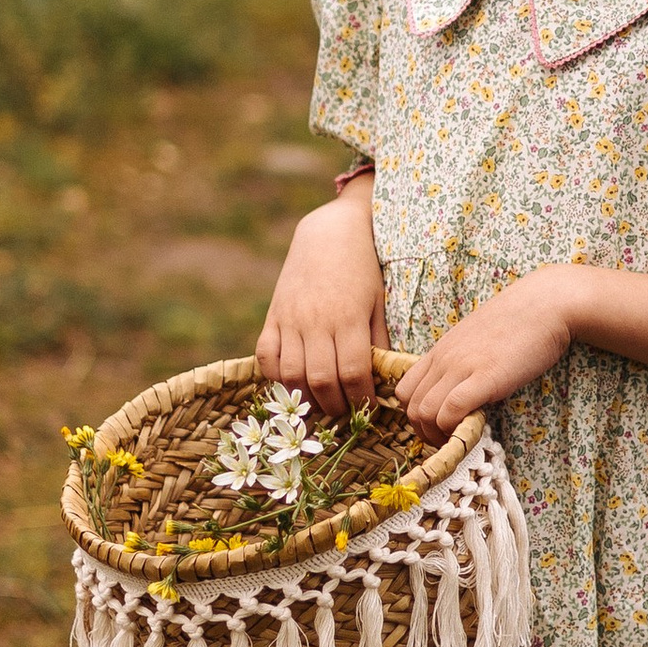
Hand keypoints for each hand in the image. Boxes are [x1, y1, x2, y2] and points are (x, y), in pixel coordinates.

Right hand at [257, 183, 387, 416]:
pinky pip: (266, 356)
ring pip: (291, 374)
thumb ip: (378, 339)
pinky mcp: (273, 315)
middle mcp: (317, 321)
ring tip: (320, 404)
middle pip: (321, 380)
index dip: (360, 398)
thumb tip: (382, 379)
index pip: (353, 373)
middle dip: (334, 406)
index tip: (367, 407)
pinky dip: (276, 376)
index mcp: (349, 318)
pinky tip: (292, 382)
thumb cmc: (362, 268)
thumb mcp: (378, 301)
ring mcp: (291, 319)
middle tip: (344, 413)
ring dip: (306, 398)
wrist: (329, 232)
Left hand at [396, 269, 577, 436]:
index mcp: (440, 351)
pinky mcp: (485, 377)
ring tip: (462, 438)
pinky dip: (457, 428)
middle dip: (425, 433)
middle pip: (411, 408)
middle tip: (450, 441)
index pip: (405, 391)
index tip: (439, 427)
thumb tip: (462, 391)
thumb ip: (462, 363)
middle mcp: (444, 359)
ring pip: (425, 413)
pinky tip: (475, 428)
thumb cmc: (519, 322)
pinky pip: (452, 410)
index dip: (416, 417)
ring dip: (440, 435)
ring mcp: (462, 367)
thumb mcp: (476, 340)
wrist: (546, 303)